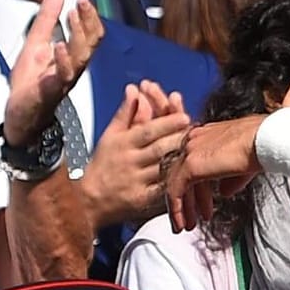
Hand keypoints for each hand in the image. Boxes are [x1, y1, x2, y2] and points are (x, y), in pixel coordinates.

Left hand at [4, 0, 103, 145]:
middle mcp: (75, 67)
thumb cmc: (32, 81)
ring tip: (72, 15)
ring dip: (79, 35)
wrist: (20, 113)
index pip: (91, 34)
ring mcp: (65, 79)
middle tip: (83, 2)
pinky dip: (64, 59)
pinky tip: (60, 45)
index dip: (90, 17)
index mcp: (73, 56)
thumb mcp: (36, 43)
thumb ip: (46, 19)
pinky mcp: (52, 89)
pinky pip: (64, 75)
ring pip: (82, 56)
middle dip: (89, 22)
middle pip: (92, 43)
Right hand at [83, 81, 190, 225]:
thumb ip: (125, 113)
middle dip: (180, 140)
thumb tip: (133, 90)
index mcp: (123, 143)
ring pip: (165, 169)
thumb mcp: (110, 135)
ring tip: (200, 151)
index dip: (166, 123)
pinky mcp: (143, 199)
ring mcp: (137, 181)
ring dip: (183, 160)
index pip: (147, 130)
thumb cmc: (103, 165)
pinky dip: (177, 183)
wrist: (89, 200)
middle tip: (199, 132)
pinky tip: (191, 177)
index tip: (184, 116)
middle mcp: (130, 161)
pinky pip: (164, 190)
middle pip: (159, 149)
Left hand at [165, 115, 265, 231]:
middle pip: (182, 175)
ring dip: (181, 209)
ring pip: (175, 184)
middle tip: (191, 220)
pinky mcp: (190, 164)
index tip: (205, 206)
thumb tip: (224, 192)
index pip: (193, 166)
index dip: (199, 190)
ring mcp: (189, 151)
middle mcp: (193, 140)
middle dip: (188, 201)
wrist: (266, 140)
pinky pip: (175, 191)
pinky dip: (177, 209)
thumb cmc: (262, 146)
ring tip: (186, 227)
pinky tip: (182, 223)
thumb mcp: (243, 165)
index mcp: (205, 135)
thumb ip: (230, 179)